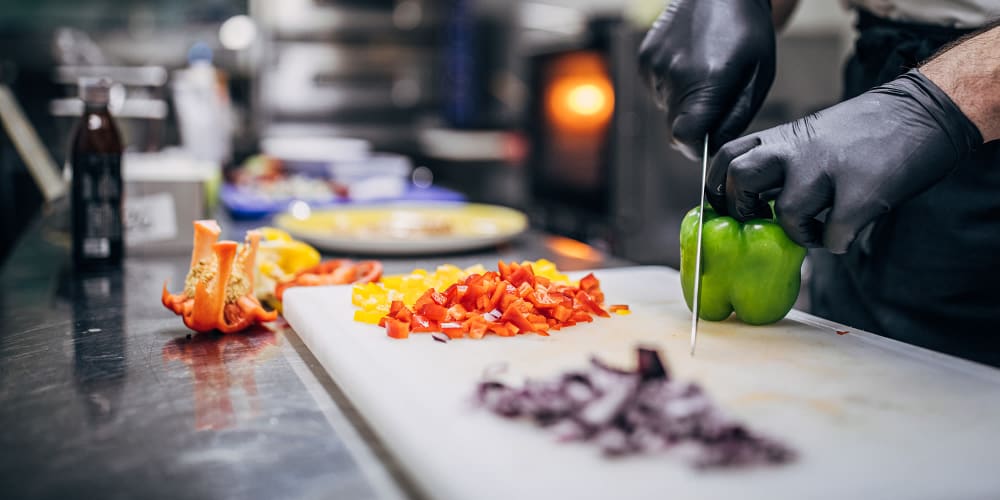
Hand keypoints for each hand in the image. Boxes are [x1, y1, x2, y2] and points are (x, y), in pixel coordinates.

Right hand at [638, 0, 775, 158]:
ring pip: (666, 110)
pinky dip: (672, 87)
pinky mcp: (645, 60)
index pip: (686, 138)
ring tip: (703, 73)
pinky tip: (688, 64)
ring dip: (684, 103)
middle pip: (674, 128)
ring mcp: (655, 67)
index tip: (708, 143)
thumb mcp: (758, 77)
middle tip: (714, 100)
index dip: (697, 148)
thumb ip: (736, 118)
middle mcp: (675, 76)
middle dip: (694, 124)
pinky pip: (657, 92)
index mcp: (708, 81)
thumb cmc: (746, 31)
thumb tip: (714, 147)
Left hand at [707, 70, 982, 253]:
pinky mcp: (862, 193)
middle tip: (761, 221)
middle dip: (743, 208)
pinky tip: (847, 232)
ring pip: (785, 213)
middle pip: (739, 177)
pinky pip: (834, 235)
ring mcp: (829, 170)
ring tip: (816, 229)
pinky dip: (837, 242)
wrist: (924, 111)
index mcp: (783, 137)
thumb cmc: (865, 132)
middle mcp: (798, 150)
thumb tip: (753, 205)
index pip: (726, 156)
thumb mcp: (811, 136)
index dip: (718, 187)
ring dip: (798, 233)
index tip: (728, 207)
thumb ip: (781, 163)